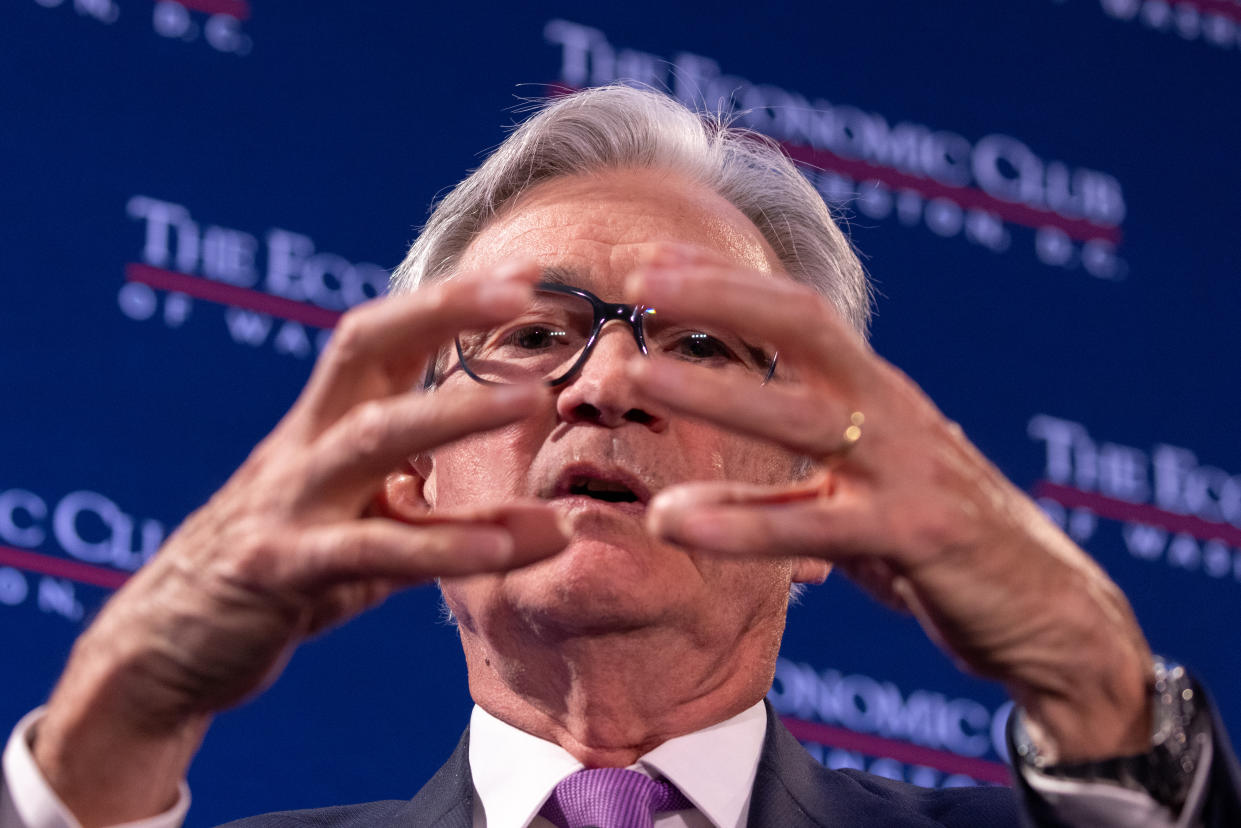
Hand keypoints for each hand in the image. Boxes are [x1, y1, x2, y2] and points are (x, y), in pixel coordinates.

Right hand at [32, 261, 567, 825]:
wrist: (166, 646)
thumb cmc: (279, 572)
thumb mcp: (356, 524)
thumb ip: (427, 505)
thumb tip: (532, 511)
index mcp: (323, 425)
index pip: (383, 339)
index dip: (448, 300)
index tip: (526, 272)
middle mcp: (303, 447)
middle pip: (362, 348)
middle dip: (440, 310)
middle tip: (521, 290)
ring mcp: (288, 502)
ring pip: (372, 436)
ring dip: (454, 412)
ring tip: (531, 400)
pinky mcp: (281, 568)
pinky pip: (372, 549)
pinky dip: (442, 546)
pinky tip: (505, 548)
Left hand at [625, 245, 1152, 763]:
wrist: (1049, 612)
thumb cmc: (942, 542)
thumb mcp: (866, 485)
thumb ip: (805, 461)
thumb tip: (734, 449)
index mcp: (876, 394)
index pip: (798, 312)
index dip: (727, 280)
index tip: (649, 259)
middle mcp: (892, 413)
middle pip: (804, 329)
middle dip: (721, 296)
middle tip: (635, 278)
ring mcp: (908, 469)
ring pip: (802, 417)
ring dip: (713, 391)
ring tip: (632, 379)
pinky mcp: (920, 535)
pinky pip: (817, 524)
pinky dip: (740, 521)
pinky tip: (671, 518)